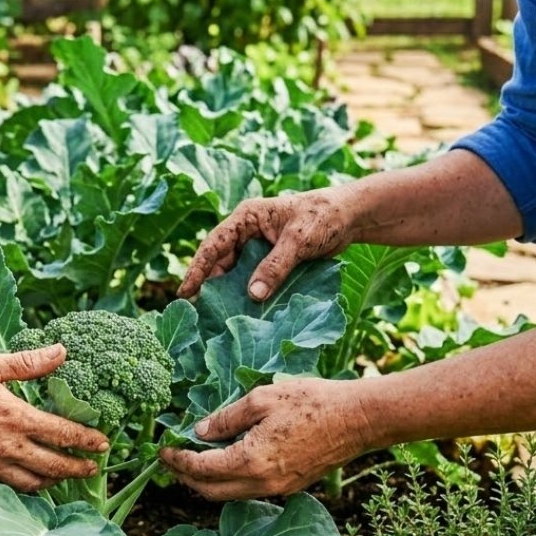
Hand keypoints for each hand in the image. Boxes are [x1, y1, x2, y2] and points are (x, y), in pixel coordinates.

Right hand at [0, 345, 108, 491]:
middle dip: (78, 468)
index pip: (62, 434)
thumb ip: (28, 362)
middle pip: (54, 466)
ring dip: (54, 482)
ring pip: (32, 485)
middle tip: (94, 467)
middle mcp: (6, 448)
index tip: (104, 444)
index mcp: (14, 418)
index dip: (87, 441)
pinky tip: (30, 483)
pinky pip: (6, 490)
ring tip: (65, 477)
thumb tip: (62, 351)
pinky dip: (24, 490)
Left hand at [159, 377, 374, 499]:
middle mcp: (262, 483)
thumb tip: (199, 431)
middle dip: (185, 477)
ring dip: (206, 481)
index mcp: (251, 461)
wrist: (357, 419)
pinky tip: (224, 461)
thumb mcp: (261, 398)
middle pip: (210, 491)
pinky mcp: (289, 487)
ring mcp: (277, 489)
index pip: (200, 469)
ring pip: (229, 495)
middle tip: (170, 459)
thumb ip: (226, 418)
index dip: (176, 459)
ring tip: (191, 460)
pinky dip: (229, 481)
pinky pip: (249, 491)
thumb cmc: (312, 402)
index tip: (162, 448)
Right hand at [177, 190, 350, 300]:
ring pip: (237, 274)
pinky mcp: (272, 261)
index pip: (214, 244)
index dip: (198, 269)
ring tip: (217, 318)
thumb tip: (253, 295)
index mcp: (247, 217)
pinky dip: (250, 295)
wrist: (350, 217)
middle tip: (198, 313)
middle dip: (210, 286)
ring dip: (230, 293)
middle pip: (221, 262)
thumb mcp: (298, 240)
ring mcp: (259, 248)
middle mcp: (247, 232)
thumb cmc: (323, 217)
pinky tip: (245, 313)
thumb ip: (275, 266)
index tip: (185, 292)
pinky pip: (255, 279)